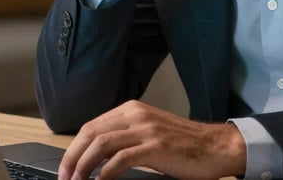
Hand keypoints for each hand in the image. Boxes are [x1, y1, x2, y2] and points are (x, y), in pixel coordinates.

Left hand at [58, 101, 245, 179]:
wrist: (217, 147)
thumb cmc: (186, 145)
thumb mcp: (151, 133)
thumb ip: (127, 137)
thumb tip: (97, 157)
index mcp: (133, 109)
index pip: (92, 125)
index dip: (74, 147)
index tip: (66, 167)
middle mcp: (137, 114)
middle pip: (91, 133)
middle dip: (72, 157)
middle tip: (65, 177)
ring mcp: (146, 129)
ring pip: (101, 144)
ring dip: (83, 166)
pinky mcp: (155, 147)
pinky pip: (120, 159)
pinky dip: (104, 173)